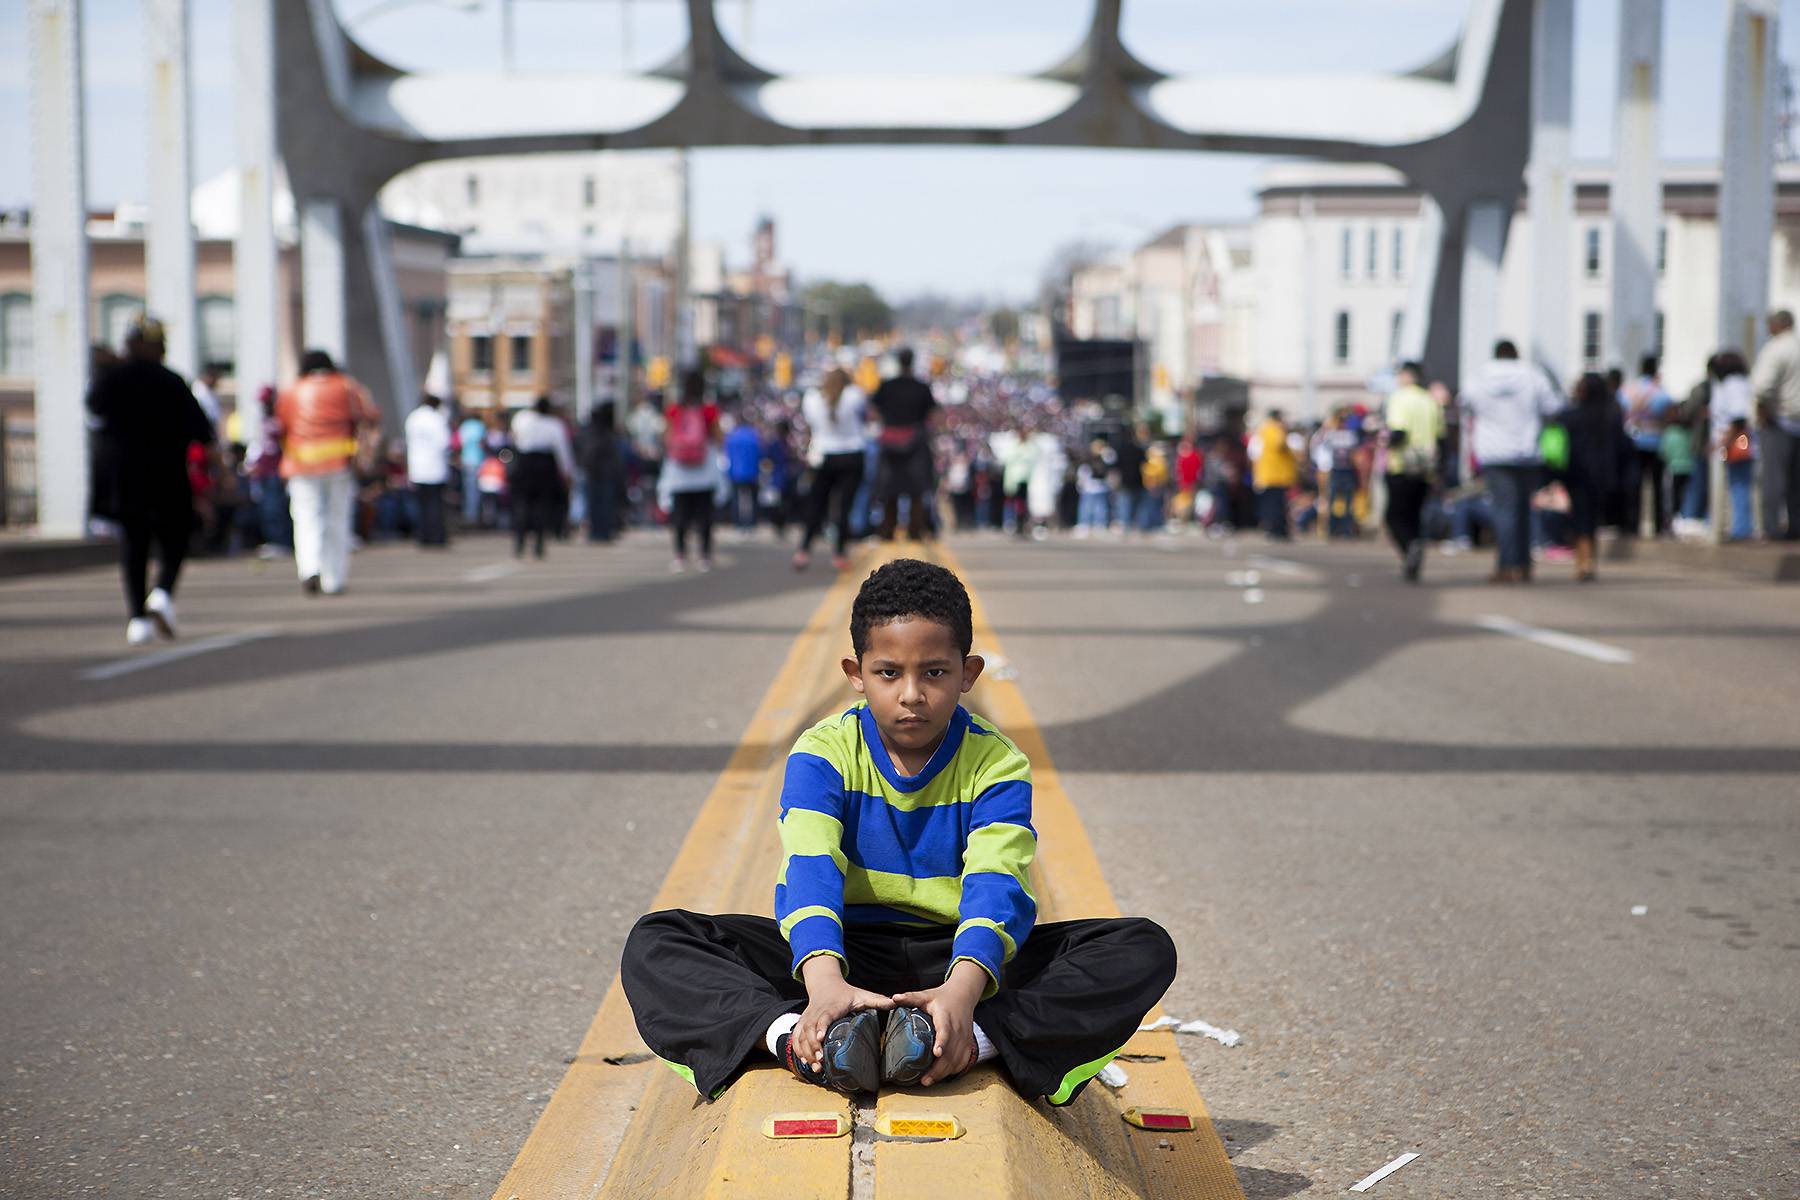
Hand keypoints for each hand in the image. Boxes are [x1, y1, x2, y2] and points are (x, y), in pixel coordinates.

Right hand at [792, 956, 893, 1070]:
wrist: (825, 985)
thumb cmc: (846, 993)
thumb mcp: (862, 995)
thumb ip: (878, 1000)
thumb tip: (896, 1002)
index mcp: (831, 1007)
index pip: (824, 1017)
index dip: (821, 1027)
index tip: (821, 1038)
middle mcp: (816, 1013)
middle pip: (809, 1030)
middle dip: (813, 1046)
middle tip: (820, 1062)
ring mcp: (807, 1018)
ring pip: (801, 1035)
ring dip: (806, 1051)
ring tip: (815, 1067)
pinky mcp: (802, 1023)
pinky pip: (795, 1038)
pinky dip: (798, 1050)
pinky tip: (805, 1062)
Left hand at [892, 960, 986, 1085]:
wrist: (963, 995)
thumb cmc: (941, 997)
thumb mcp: (925, 995)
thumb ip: (910, 998)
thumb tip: (893, 998)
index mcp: (946, 1016)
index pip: (945, 1030)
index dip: (942, 1042)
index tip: (937, 1053)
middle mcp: (958, 1028)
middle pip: (951, 1051)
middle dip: (939, 1068)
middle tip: (924, 1080)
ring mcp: (965, 1037)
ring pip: (958, 1059)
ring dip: (944, 1072)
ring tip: (929, 1080)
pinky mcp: (968, 1044)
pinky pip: (963, 1061)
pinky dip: (953, 1070)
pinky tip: (941, 1076)